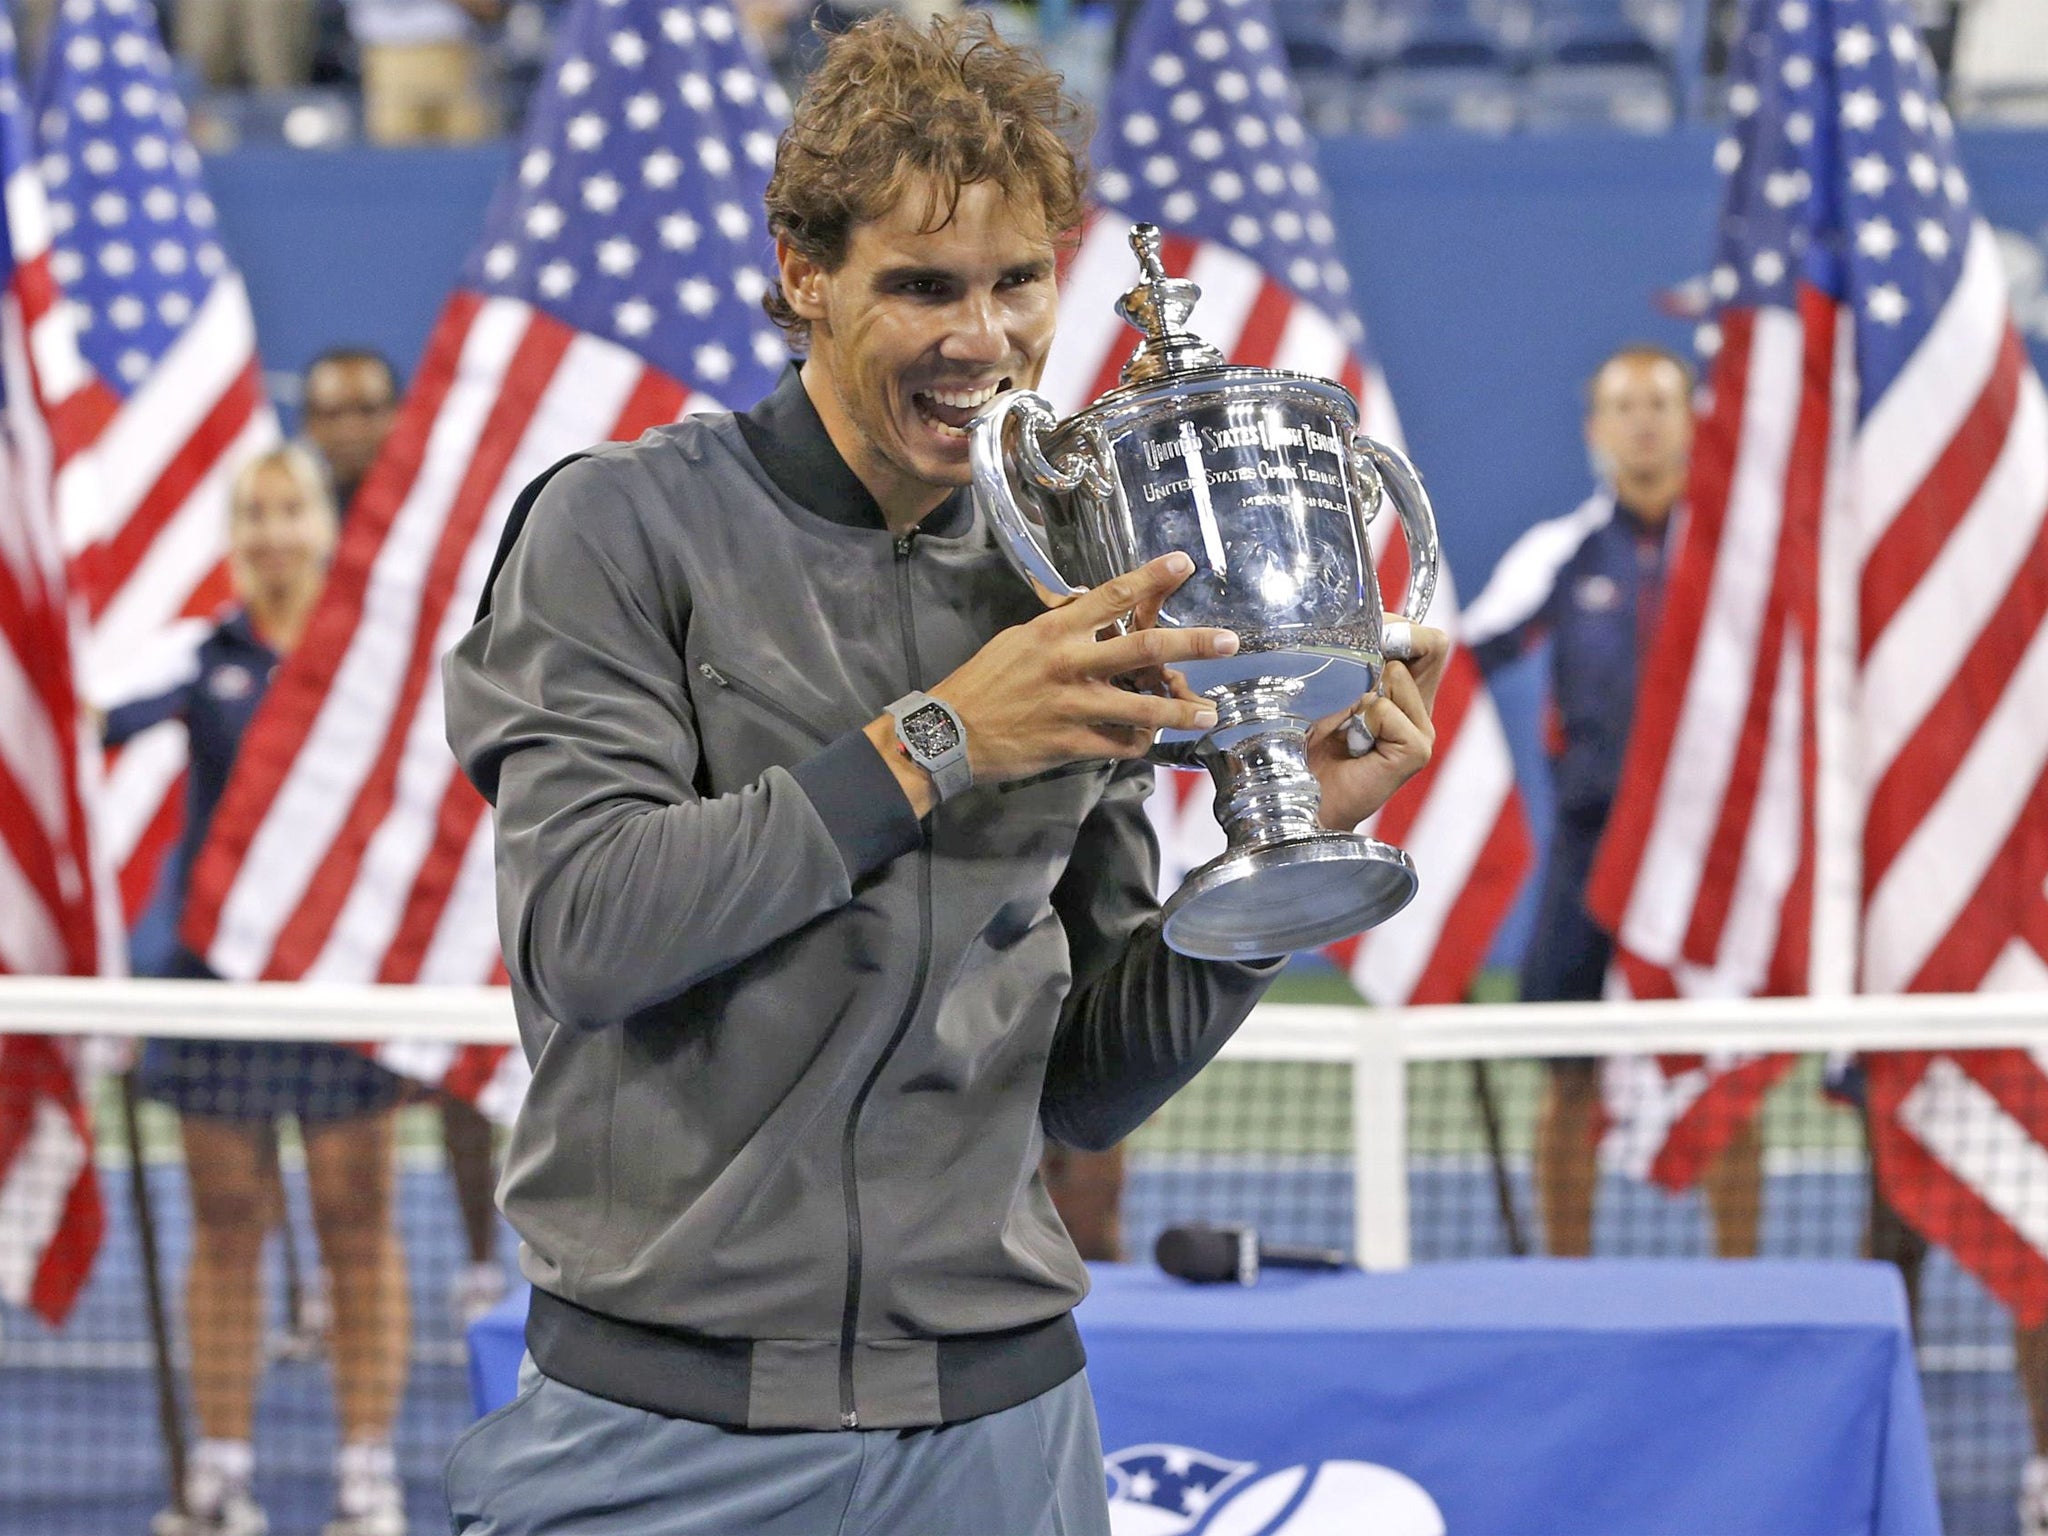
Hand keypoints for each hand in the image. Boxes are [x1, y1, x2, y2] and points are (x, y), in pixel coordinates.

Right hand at [865, 553, 1235, 812]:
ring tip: (1209, 711)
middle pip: (1144, 647)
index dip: (1152, 578)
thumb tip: (1095, 616)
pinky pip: (1121, 743)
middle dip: (1193, 643)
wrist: (950, 731)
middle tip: (1228, 641)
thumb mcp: (1020, 640)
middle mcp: (1069, 663)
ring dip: (1182, 709)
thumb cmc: (986, 681)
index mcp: (1055, 630)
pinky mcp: (1072, 743)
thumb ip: (1062, 629)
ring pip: (1143, 706)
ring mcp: (1073, 705)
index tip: (1183, 564)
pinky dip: (1140, 742)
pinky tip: (1150, 738)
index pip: (1112, 594)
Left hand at [1305, 623, 1449, 830]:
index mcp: (1404, 689)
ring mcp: (1422, 731)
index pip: (1427, 639)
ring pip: (1397, 676)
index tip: (1366, 634)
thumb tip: (1371, 627)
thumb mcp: (1329, 687)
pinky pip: (1386, 711)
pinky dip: (1361, 721)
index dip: (1400, 625)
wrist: (1299, 795)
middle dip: (1386, 646)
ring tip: (1343, 726)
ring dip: (1359, 693)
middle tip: (1351, 679)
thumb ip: (1354, 659)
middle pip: (1432, 645)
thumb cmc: (1307, 742)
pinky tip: (1352, 745)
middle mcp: (1419, 708)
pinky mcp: (1416, 751)